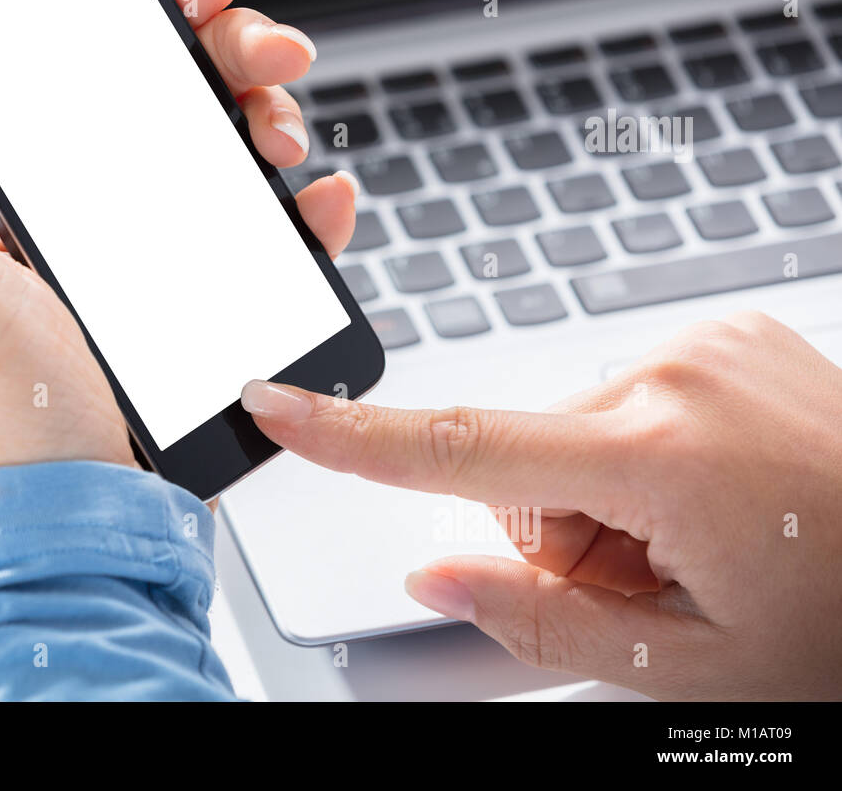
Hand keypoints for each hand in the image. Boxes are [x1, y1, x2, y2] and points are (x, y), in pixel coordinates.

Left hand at [0, 0, 356, 481]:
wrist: (85, 525)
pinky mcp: (208, 307)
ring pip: (227, 157)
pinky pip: (268, 239)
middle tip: (270, 51)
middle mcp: (91, 218)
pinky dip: (305, 211)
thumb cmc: (2, 417)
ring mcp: (156, 262)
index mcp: (24, 194)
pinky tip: (319, 203)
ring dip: (269, 120)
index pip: (86, 67)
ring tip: (283, 140)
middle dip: (230, 54)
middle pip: (172, 100)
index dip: (147, 12)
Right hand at [241, 312, 841, 698]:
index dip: (351, 435)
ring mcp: (708, 344)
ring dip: (608, 494)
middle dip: (562, 530)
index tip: (277, 404)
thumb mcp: (694, 667)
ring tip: (705, 537)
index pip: (459, 446)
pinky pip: (630, 399)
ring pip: (577, 432)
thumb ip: (542, 624)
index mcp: (664, 455)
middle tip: (658, 577)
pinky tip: (719, 492)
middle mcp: (677, 372)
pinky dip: (647, 454)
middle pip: (526, 459)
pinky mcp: (725, 335)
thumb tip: (440, 582)